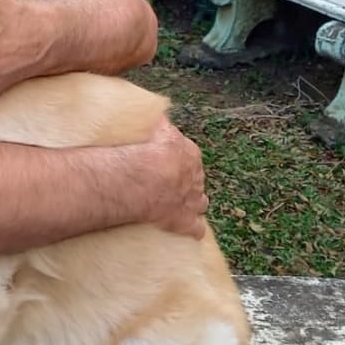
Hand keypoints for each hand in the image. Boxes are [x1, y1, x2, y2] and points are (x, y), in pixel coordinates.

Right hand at [145, 120, 208, 238]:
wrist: (143, 177)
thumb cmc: (145, 149)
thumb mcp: (154, 126)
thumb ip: (160, 122)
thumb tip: (160, 113)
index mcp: (189, 153)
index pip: (189, 156)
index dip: (179, 161)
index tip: (168, 163)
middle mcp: (196, 177)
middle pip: (196, 179)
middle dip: (187, 182)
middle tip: (168, 184)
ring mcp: (193, 201)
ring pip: (201, 203)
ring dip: (193, 204)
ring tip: (178, 206)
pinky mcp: (186, 222)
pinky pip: (196, 229)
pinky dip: (193, 230)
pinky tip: (187, 231)